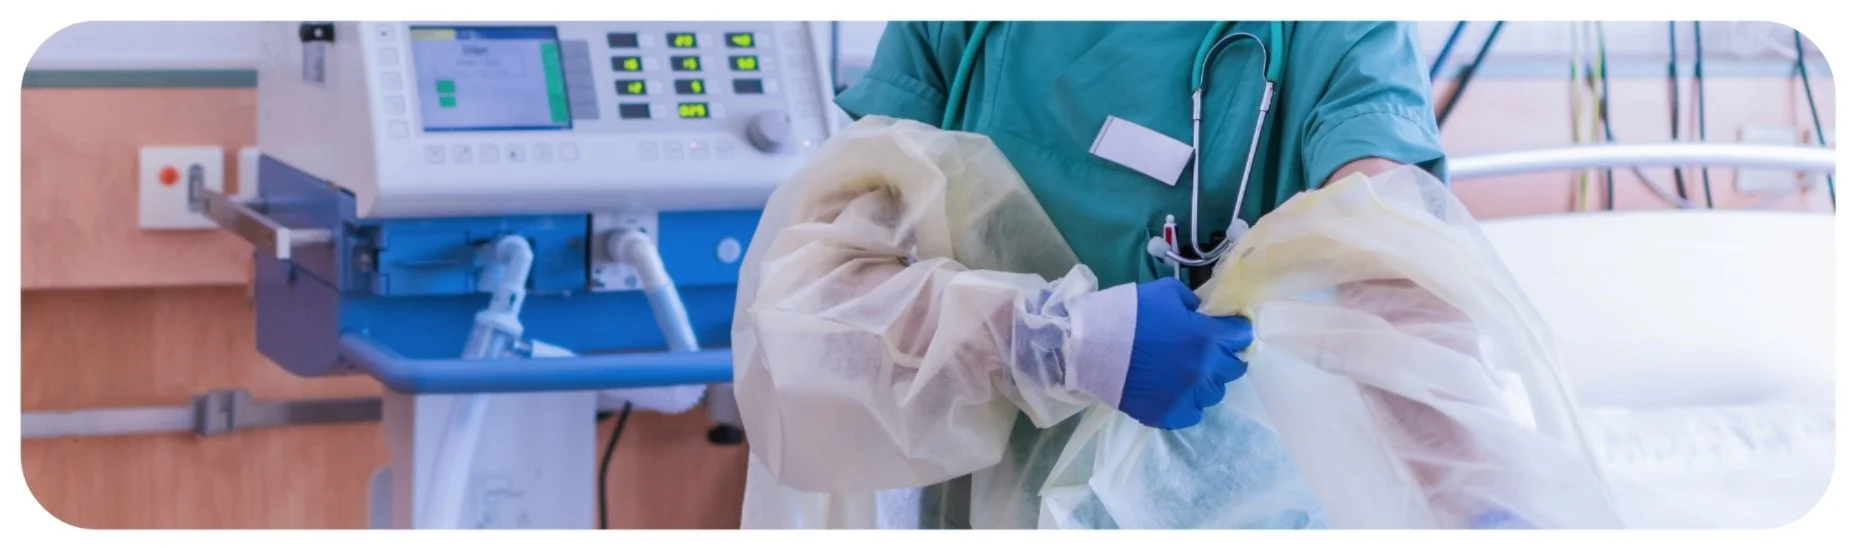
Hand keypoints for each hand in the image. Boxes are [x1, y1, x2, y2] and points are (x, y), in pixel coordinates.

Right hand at [1120, 278, 1253, 428]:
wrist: (1089, 346)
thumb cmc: (1128, 313)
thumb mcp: (1166, 293)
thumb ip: (1193, 304)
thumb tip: (1203, 315)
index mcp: (1208, 338)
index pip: (1242, 336)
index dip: (1236, 329)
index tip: (1228, 327)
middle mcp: (1205, 371)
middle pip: (1234, 367)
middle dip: (1225, 354)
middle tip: (1207, 348)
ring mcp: (1188, 396)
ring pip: (1214, 392)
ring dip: (1206, 379)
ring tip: (1185, 371)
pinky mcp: (1169, 415)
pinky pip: (1193, 412)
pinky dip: (1188, 401)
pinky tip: (1174, 390)